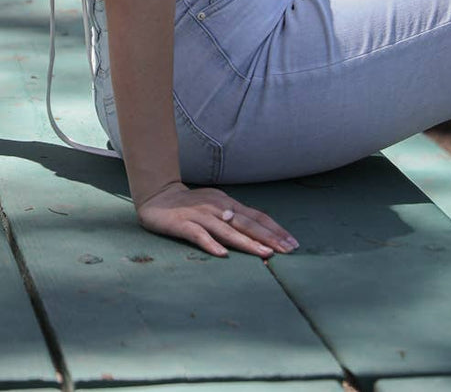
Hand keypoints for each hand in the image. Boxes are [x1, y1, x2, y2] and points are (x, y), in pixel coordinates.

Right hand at [136, 181, 299, 257]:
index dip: (275, 229)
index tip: (292, 243)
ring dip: (246, 242)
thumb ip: (236, 218)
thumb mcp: (218, 207)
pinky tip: (222, 254)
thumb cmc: (193, 206)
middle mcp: (217, 208)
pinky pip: (199, 235)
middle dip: (268, 237)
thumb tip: (262, 234)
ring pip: (227, 230)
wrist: (159, 196)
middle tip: (287, 251)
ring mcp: (200, 215)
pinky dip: (211, 244)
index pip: (256, 217)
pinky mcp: (182, 224)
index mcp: (228, 203)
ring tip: (264, 254)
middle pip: (246, 223)